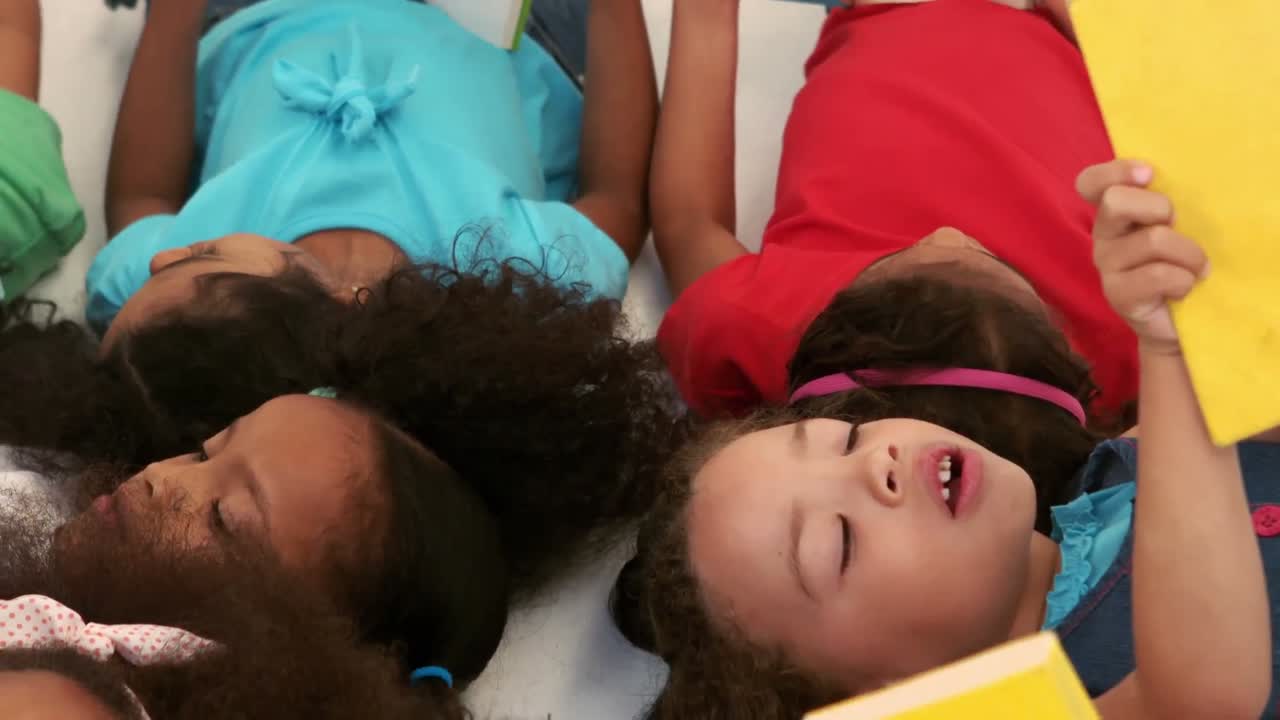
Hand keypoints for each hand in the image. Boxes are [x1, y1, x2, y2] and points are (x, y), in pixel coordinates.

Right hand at [1076, 159, 1208, 355]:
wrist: (1181, 321)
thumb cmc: (1183, 265)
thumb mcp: (1177, 226)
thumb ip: (1168, 202)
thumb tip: (1184, 178)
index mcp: (1115, 213)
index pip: (1090, 183)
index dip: (1115, 171)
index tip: (1148, 174)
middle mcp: (1103, 236)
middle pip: (1116, 201)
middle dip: (1159, 208)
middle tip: (1177, 227)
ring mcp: (1106, 266)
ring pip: (1152, 239)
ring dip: (1189, 254)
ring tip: (1198, 268)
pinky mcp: (1117, 294)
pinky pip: (1157, 275)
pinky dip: (1184, 280)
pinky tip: (1185, 289)